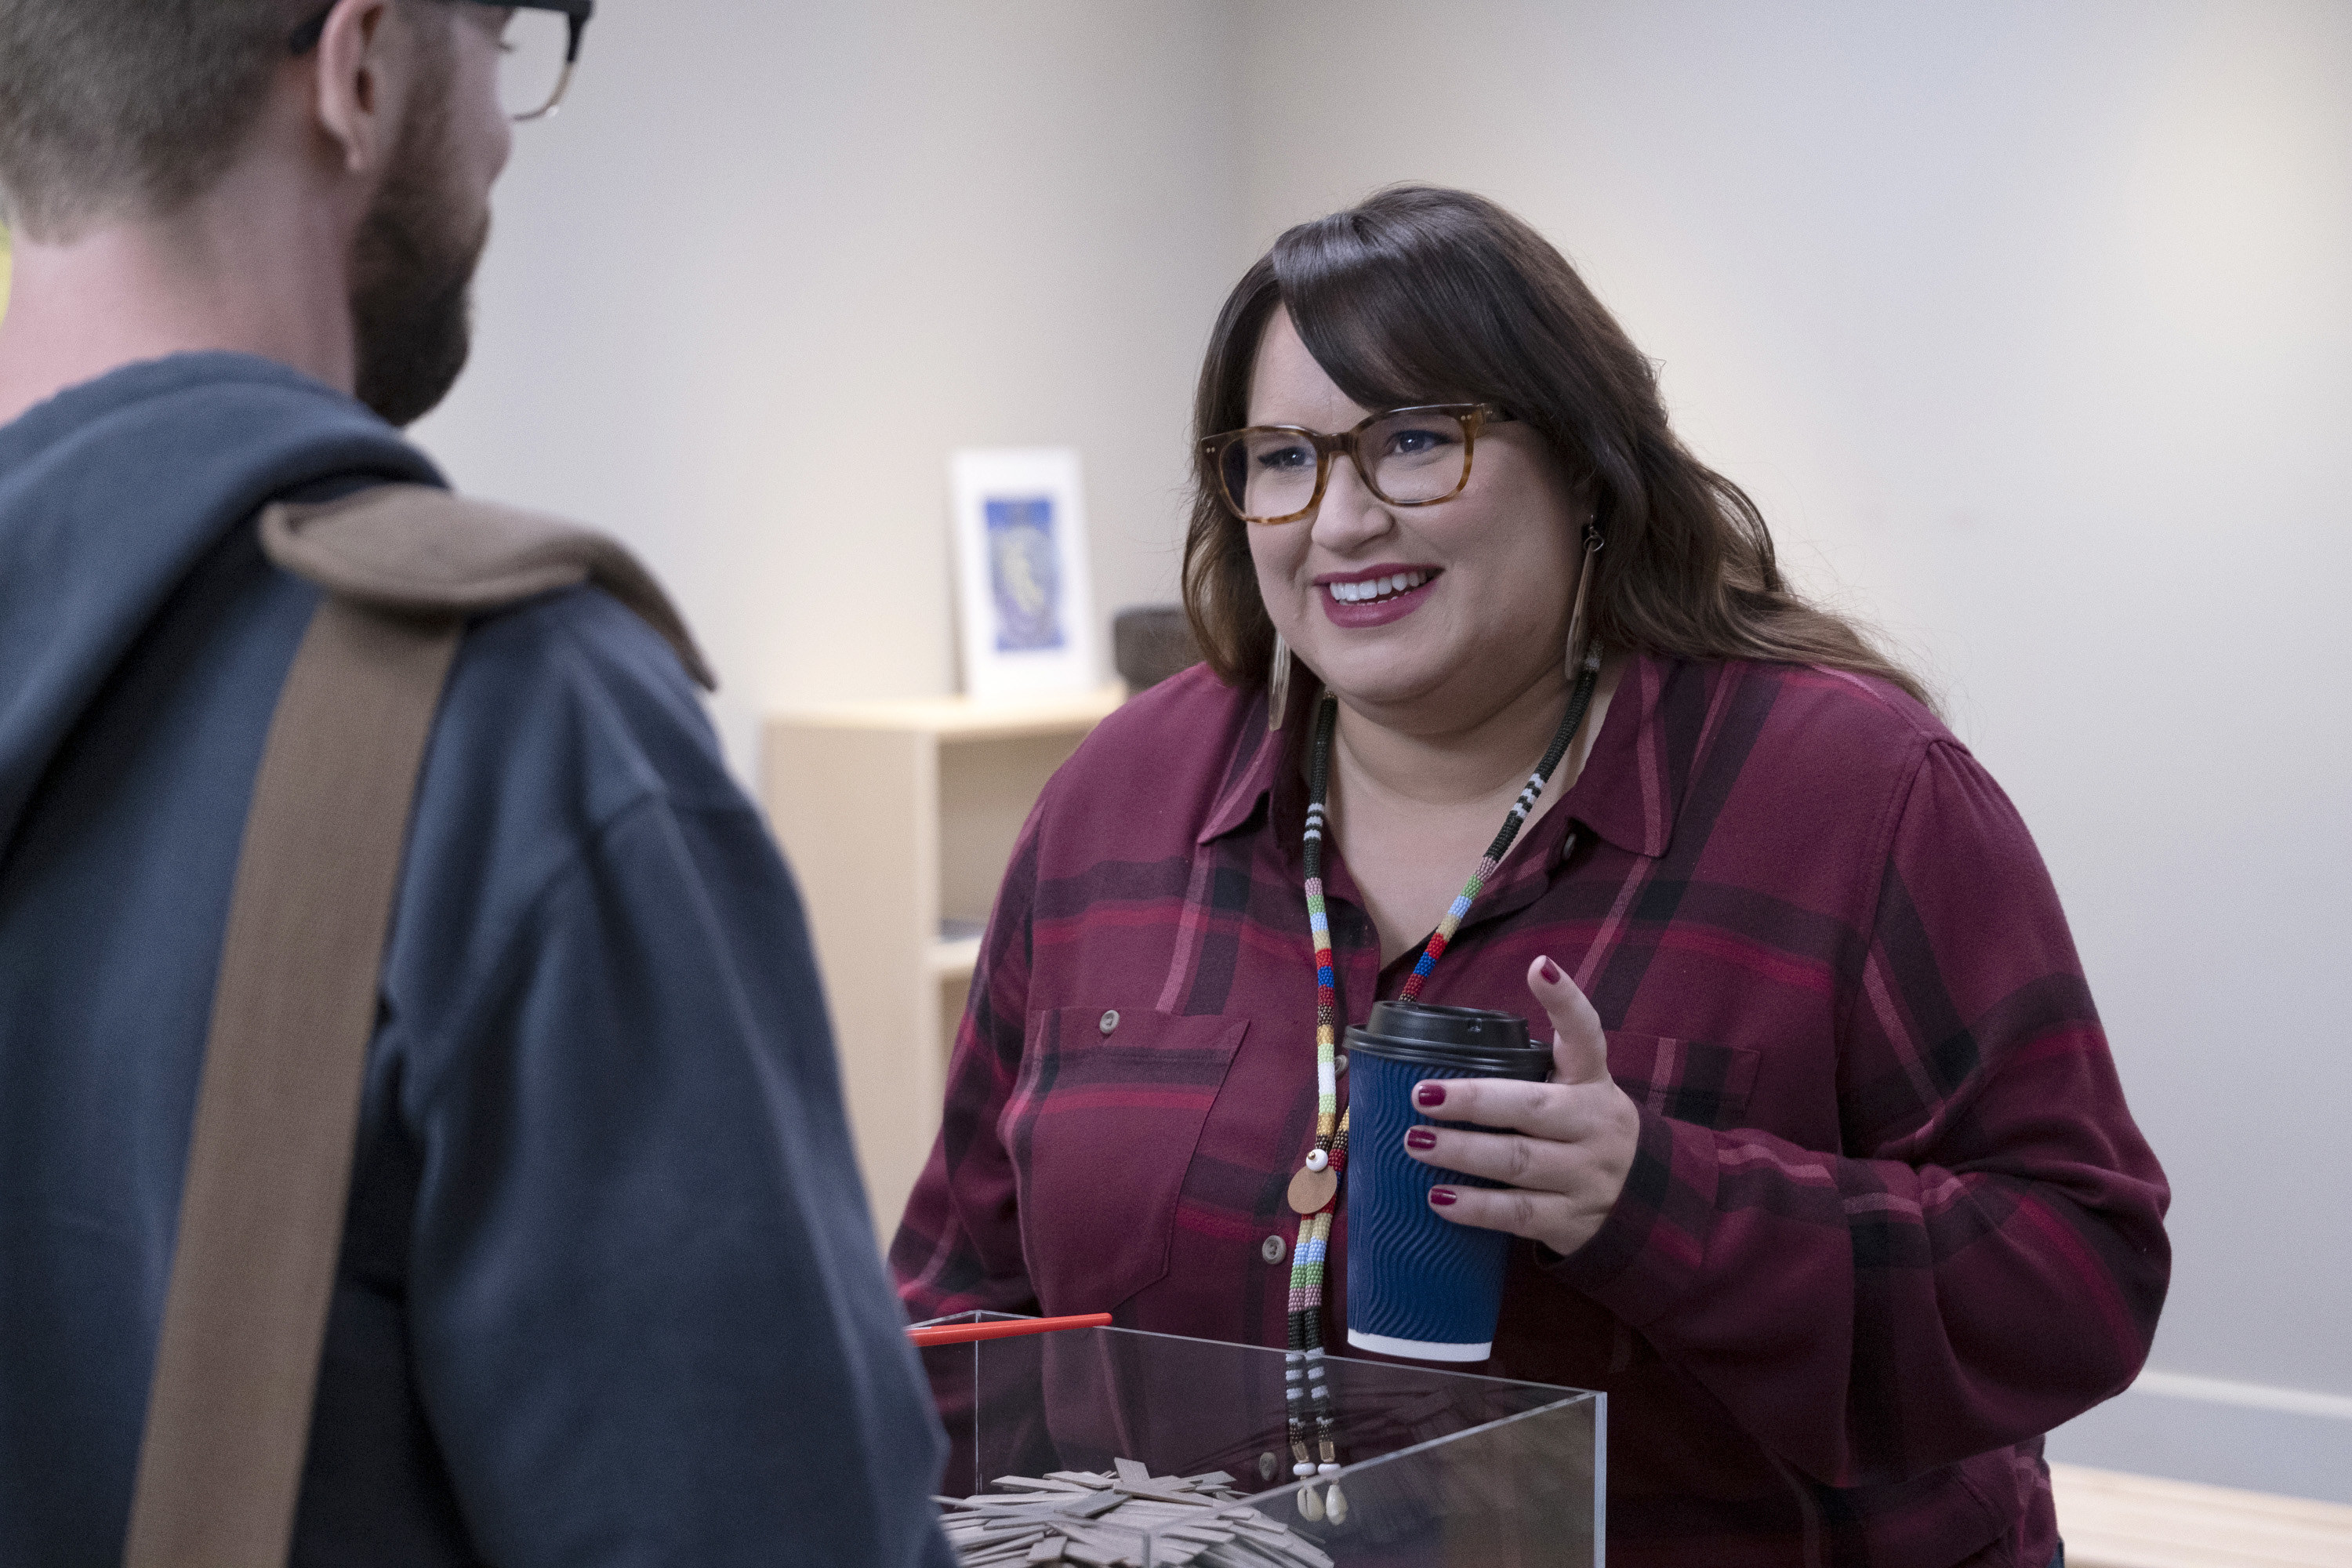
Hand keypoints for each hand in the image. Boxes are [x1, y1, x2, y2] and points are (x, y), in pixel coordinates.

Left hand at [1403, 955, 1639, 1257]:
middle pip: (1532, 1107)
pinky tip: (1438, 1199)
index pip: (1584, 1035)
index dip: (1564, 1001)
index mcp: (1592, 1082)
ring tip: (1415, 1143)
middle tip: (1422, 1095)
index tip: (1540, 967)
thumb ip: (1526, 1075)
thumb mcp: (1573, 1094)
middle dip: (1473, 1101)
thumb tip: (1435, 1062)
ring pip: (1519, 1161)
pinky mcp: (1573, 1220)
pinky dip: (1475, 1207)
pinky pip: (1519, 1213)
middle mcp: (1595, 1124)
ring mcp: (1587, 1175)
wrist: (1641, 1206)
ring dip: (1462, 1153)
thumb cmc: (1580, 1135)